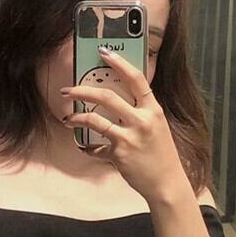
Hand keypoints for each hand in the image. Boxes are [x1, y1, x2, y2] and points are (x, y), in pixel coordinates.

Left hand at [60, 49, 189, 204]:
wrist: (167, 184)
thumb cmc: (162, 156)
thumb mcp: (157, 128)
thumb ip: (140, 114)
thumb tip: (115, 103)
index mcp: (154, 110)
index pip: (136, 78)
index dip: (119, 63)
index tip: (104, 52)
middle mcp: (142, 120)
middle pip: (107, 96)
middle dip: (82, 91)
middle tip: (68, 91)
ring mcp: (130, 137)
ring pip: (95, 120)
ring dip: (77, 118)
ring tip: (69, 119)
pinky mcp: (120, 154)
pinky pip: (97, 147)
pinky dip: (89, 148)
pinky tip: (86, 148)